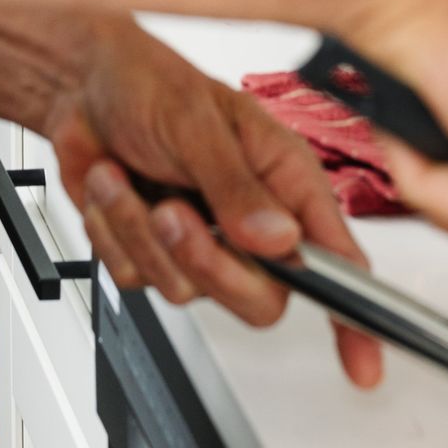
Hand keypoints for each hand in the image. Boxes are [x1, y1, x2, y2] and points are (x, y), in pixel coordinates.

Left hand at [45, 16, 381, 387]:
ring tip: (126, 179)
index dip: (354, 317)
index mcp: (285, 180)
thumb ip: (238, 187)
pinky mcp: (155, 253)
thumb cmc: (151, 83)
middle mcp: (253, 219)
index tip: (364, 364)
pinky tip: (112, 190)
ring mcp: (203, 241)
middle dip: (205, 261)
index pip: (335, 260)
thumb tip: (281, 242)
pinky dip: (113, 234)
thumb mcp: (198, 124)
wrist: (83, 87)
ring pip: (187, 290)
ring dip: (142, 233)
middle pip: (259, 298)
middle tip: (172, 214)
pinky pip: (137, 279)